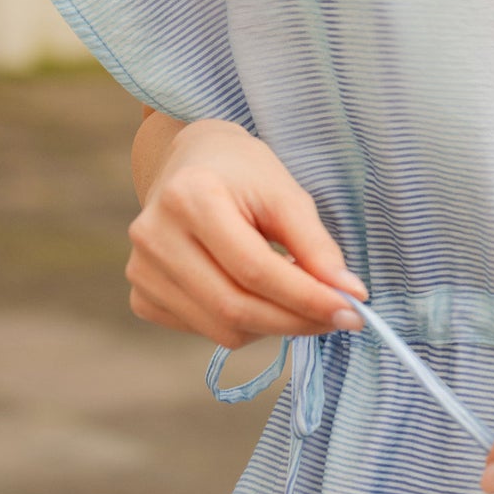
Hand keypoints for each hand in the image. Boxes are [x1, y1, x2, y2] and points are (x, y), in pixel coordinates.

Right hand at [126, 117, 366, 345]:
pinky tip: (258, 296)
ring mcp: (141, 270)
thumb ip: (316, 244)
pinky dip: (243, 325)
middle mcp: (154, 236)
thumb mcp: (286, 194)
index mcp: (189, 198)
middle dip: (297, 320)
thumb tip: (348, 294)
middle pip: (235, 307)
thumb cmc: (243, 174)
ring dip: (274, 326)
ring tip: (300, 300)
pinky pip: (204, 330)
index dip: (307, 297)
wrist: (190, 164)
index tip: (352, 309)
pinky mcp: (141, 295)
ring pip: (222, 328)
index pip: (255, 269)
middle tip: (340, 318)